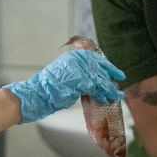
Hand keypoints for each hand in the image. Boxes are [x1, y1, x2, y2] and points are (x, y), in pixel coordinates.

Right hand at [4, 49, 124, 123]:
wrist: (37, 95)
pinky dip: (101, 95)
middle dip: (111, 78)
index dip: (109, 67)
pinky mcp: (79, 80)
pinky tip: (106, 99)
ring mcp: (78, 69)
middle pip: (100, 69)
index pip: (96, 59)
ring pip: (100, 79)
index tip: (118, 74)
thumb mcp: (67, 75)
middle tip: (120, 87)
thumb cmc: (49, 89)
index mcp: (74, 56)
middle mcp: (77, 60)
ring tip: (116, 96)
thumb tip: (96, 80)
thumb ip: (80, 74)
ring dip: (109, 89)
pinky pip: (95, 88)